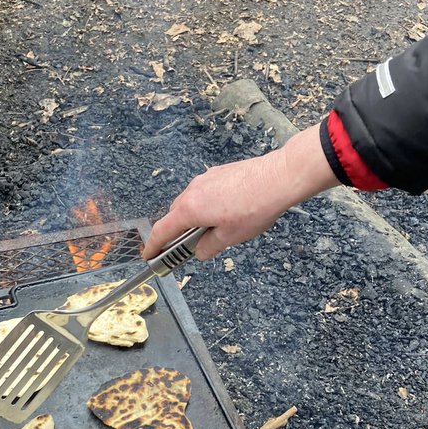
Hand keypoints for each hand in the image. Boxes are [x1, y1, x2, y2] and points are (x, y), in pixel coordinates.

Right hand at [143, 123, 339, 260]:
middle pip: (175, 215)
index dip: (153, 245)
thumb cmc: (254, 208)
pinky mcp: (218, 173)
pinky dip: (205, 206)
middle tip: (183, 248)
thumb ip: (209, 247)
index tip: (148, 255)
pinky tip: (223, 214)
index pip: (163, 230)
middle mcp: (192, 191)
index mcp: (190, 209)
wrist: (278, 177)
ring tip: (209, 232)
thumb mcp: (230, 237)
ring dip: (192, 218)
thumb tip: (199, 251)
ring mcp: (204, 179)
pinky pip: (203, 193)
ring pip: (190, 203)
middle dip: (176, 233)